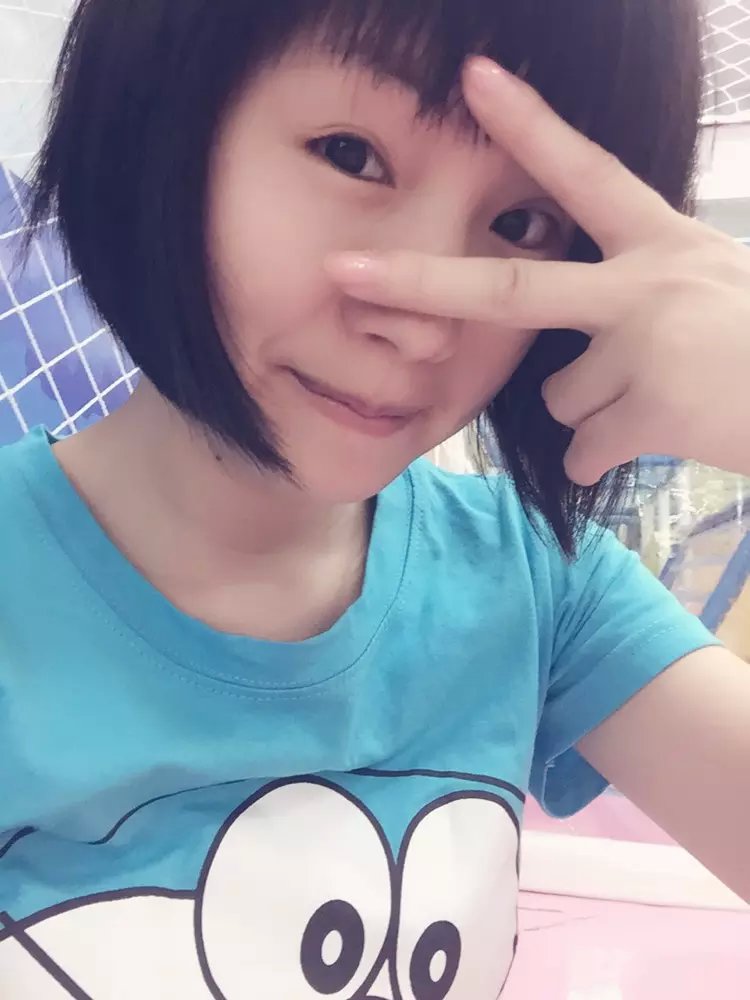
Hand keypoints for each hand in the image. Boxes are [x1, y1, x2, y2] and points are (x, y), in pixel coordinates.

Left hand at [326, 57, 749, 485]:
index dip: (528, 123)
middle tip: (343, 274)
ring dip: (591, 410)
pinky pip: (585, 448)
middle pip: (511, 288)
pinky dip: (607, 456)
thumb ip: (634, 292)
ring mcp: (645, 345)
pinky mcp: (651, 408)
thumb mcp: (710, 287)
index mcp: (662, 241)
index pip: (584, 171)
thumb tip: (566, 358)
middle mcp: (646, 283)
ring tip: (656, 399)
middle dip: (419, 282)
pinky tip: (658, 438)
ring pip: (559, 395)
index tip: (472, 78)